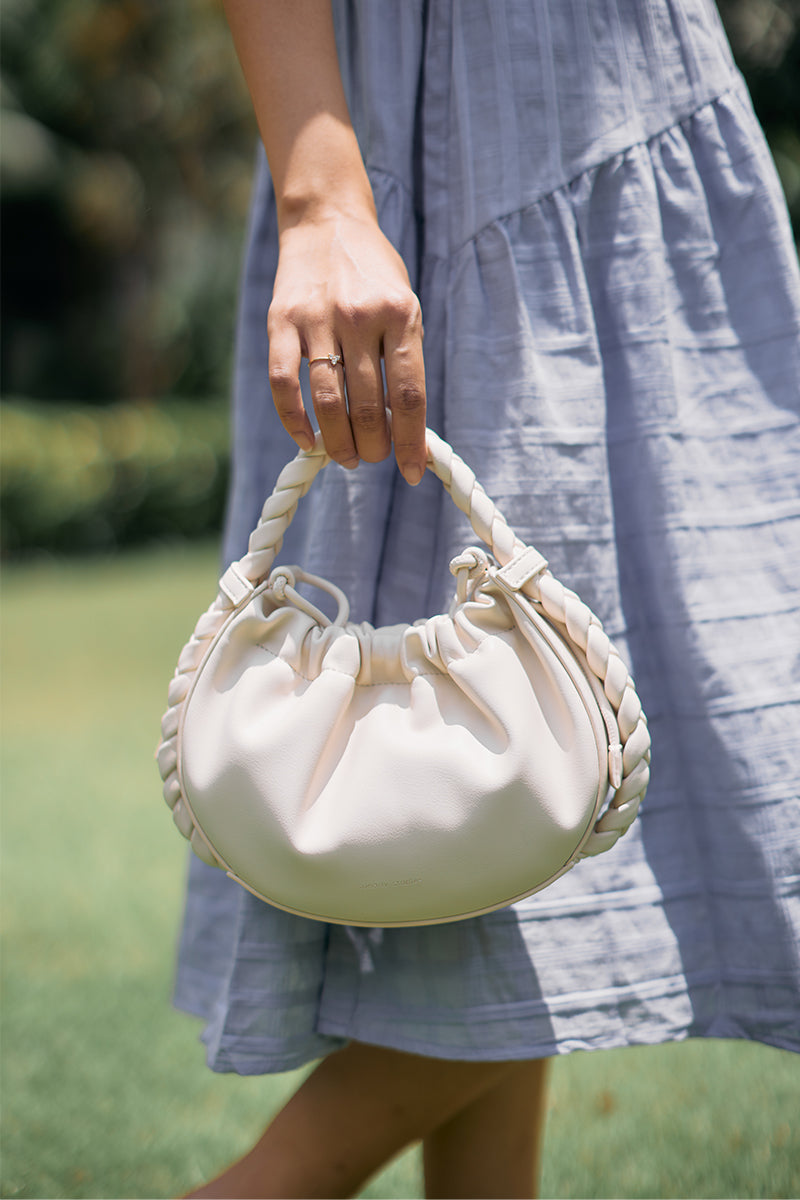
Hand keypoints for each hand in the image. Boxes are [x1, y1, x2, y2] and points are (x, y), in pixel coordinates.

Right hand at [267, 210, 426, 484]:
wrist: (327, 221)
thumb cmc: (373, 275)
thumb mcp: (405, 308)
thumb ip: (405, 361)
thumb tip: (406, 430)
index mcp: (401, 314)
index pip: (408, 395)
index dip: (411, 441)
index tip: (411, 473)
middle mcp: (361, 316)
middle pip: (367, 405)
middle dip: (373, 446)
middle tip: (373, 458)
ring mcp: (318, 318)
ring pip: (327, 402)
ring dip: (337, 442)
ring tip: (346, 458)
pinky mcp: (281, 321)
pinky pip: (283, 383)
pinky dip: (293, 421)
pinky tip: (305, 439)